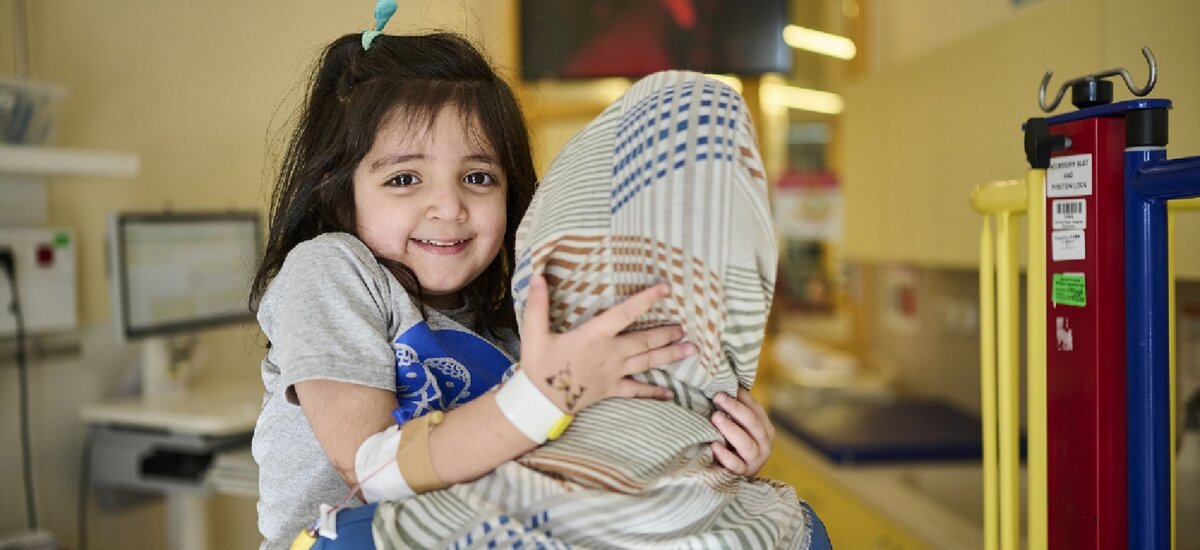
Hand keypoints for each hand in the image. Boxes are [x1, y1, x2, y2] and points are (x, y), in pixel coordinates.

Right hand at [519, 275, 694, 412]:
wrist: (540, 402)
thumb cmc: (539, 366)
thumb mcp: (534, 333)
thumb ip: (537, 304)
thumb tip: (538, 276)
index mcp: (595, 336)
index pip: (625, 314)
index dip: (646, 300)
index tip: (665, 288)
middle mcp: (610, 353)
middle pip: (644, 341)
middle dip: (666, 333)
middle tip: (685, 328)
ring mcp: (614, 373)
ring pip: (647, 363)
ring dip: (669, 355)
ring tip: (690, 350)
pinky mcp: (611, 390)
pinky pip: (636, 391)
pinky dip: (653, 392)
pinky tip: (670, 394)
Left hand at [710, 387, 774, 476]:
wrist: (734, 478)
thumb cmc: (733, 445)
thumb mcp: (739, 428)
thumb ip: (735, 412)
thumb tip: (722, 386)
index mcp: (765, 429)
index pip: (757, 410)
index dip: (743, 398)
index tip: (727, 387)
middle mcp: (765, 444)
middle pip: (753, 424)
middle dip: (735, 409)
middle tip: (718, 397)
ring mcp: (755, 461)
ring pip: (747, 444)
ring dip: (731, 429)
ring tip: (715, 417)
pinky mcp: (744, 475)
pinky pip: (736, 465)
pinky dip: (725, 456)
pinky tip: (713, 445)